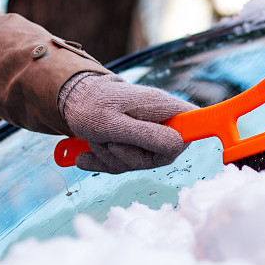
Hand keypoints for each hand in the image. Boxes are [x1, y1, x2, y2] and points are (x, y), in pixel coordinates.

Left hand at [59, 73, 196, 173]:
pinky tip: (86, 155)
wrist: (69, 101)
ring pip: (140, 162)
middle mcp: (160, 121)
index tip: (172, 145)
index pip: (196, 125)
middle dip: (129, 156)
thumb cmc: (91, 107)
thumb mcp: (115, 124)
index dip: (186, 139)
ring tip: (96, 138)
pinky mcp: (134, 143)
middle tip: (109, 142)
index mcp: (164, 109)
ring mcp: (147, 132)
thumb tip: (179, 144)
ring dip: (111, 157)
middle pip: (163, 155)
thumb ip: (147, 135)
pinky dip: (103, 161)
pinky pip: (125, 163)